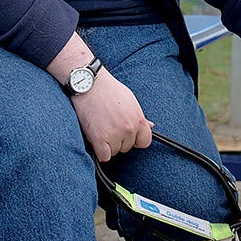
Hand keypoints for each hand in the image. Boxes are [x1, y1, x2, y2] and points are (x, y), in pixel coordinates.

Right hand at [47, 34, 152, 161]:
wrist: (89, 84)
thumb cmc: (108, 90)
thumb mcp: (130, 100)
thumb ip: (139, 116)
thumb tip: (150, 126)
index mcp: (138, 119)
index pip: (145, 141)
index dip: (135, 140)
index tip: (126, 135)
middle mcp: (129, 128)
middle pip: (127, 147)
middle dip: (118, 140)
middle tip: (108, 125)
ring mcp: (115, 134)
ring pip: (114, 152)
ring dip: (107, 144)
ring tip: (100, 127)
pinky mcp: (99, 139)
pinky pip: (104, 157)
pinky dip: (99, 151)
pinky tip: (95, 138)